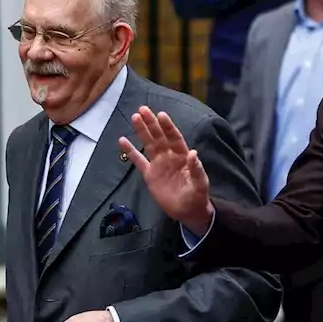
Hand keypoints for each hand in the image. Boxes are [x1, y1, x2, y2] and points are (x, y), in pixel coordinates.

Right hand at [120, 106, 214, 235]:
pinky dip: (130, 151)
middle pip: (159, 137)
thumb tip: (194, 153)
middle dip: (152, 123)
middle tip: (143, 109)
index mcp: (183, 156)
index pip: (175, 138)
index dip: (168, 127)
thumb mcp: (200, 184)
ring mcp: (158, 164)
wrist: (187, 211)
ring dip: (142, 131)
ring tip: (134, 117)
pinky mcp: (149, 174)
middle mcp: (170, 156)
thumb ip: (197, 169)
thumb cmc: (197, 196)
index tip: (161, 115)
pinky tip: (122, 140)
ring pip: (149, 144)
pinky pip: (138, 160)